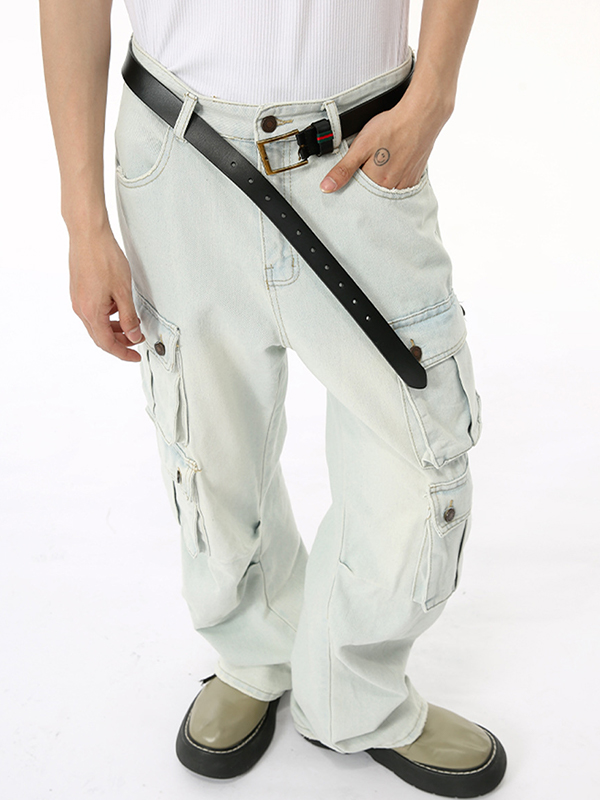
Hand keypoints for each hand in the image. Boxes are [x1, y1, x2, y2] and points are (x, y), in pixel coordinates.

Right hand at [68, 222, 144, 361]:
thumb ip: (129, 317)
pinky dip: (107, 316)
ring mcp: (78, 300)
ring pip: (97, 324)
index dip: (123, 353)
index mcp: (91, 312)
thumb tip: (133, 335)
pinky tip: (118, 308)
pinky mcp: (78, 291)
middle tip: (136, 341)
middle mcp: (80, 308)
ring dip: (114, 328)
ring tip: (131, 324)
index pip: (107, 343)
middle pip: (100, 336)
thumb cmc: (104, 258)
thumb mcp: (124, 291)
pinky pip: (93, 312)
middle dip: (120, 342)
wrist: (88, 235)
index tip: (135, 356)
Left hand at [319, 89, 449, 193]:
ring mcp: (405, 183)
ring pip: (387, 189)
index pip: (358, 191)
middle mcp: (392, 186)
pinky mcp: (415, 177)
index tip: (355, 170)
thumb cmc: (392, 127)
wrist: (421, 115)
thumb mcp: (360, 146)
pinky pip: (401, 185)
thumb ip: (343, 169)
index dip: (353, 181)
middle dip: (367, 180)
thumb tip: (326, 187)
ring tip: (383, 160)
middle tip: (372, 159)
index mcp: (376, 181)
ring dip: (382, 180)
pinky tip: (394, 163)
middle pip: (373, 191)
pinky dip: (395, 178)